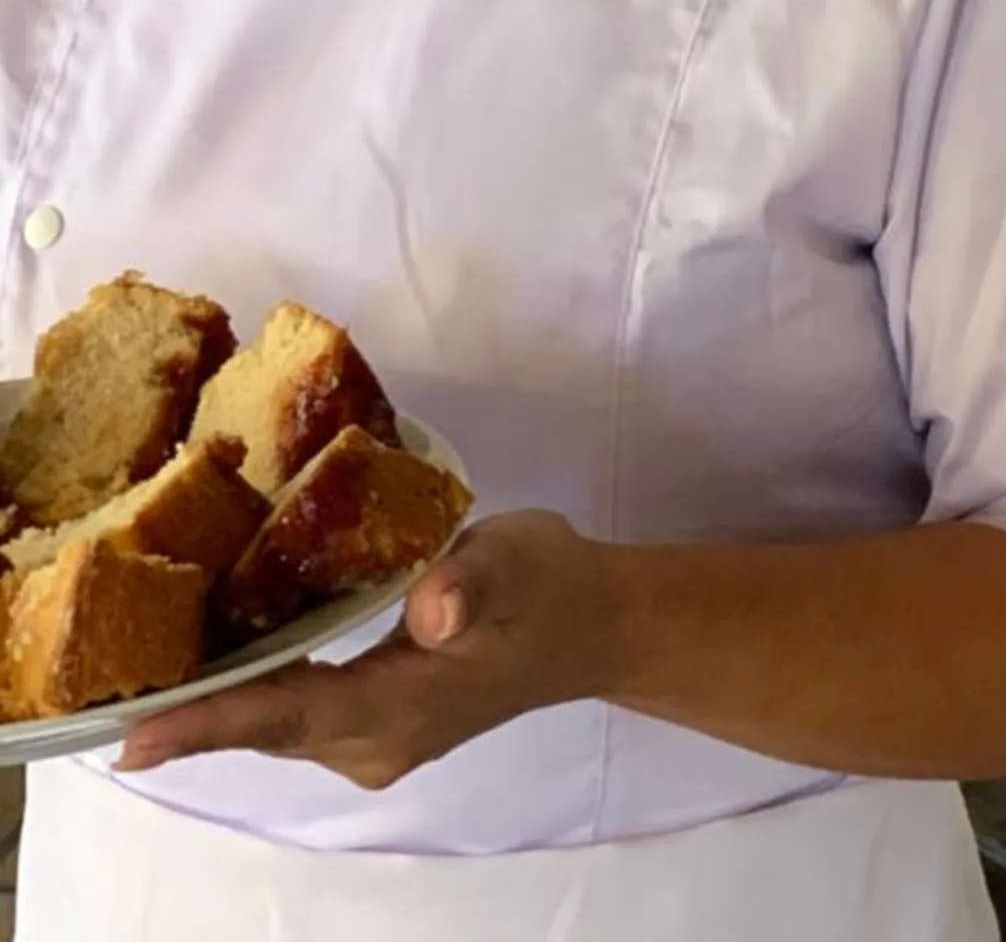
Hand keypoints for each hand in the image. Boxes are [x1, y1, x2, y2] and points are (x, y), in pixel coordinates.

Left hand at [114, 511, 623, 789]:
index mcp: (402, 709)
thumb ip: (472, 583)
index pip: (288, 716)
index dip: (210, 723)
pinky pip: (295, 711)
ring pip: (277, 723)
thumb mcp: (517, 565)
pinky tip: (213, 659)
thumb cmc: (550, 587)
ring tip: (142, 673)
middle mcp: (375, 742)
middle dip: (192, 714)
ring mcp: (373, 740)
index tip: (134, 738)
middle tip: (110, 690)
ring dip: (215, 703)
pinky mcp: (374, 721)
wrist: (594, 625)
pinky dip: (251, 690)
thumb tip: (431, 611)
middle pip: (268, 728)